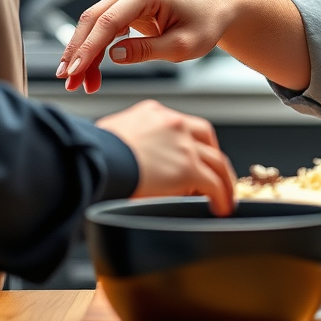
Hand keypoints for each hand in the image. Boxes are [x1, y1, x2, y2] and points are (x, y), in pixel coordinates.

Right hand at [58, 0, 235, 91]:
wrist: (213, 10)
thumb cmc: (203, 24)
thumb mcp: (182, 46)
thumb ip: (147, 51)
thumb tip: (113, 56)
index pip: (109, 21)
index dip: (89, 47)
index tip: (74, 71)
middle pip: (93, 20)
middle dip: (77, 53)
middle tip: (68, 82)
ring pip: (93, 25)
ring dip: (83, 54)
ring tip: (78, 84)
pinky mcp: (124, 5)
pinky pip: (102, 28)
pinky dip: (94, 50)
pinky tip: (90, 72)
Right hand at [96, 99, 236, 214]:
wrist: (98, 159)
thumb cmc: (93, 152)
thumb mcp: (111, 135)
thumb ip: (123, 142)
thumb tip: (116, 155)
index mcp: (153, 113)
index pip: (181, 124)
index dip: (190, 141)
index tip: (191, 154)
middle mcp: (173, 123)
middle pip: (206, 137)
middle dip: (213, 155)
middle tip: (216, 172)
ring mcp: (184, 145)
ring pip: (217, 161)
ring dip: (224, 180)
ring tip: (226, 196)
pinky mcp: (189, 168)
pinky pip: (214, 184)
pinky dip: (222, 196)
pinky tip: (221, 208)